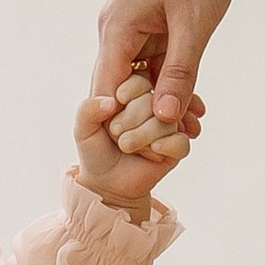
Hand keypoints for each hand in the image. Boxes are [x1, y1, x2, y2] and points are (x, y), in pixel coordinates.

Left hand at [76, 77, 190, 213]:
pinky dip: (165, 147)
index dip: (128, 93)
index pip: (139, 81)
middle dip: (131, 120)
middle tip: (117, 135)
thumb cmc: (96, 151)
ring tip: (127, 147)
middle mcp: (153, 107)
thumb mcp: (83, 129)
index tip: (114, 109)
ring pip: (167, 120)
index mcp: (132, 95)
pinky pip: (180, 141)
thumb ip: (88, 109)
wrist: (108, 183)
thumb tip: (111, 102)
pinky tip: (152, 152)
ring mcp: (167, 126)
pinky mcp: (177, 147)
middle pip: (153, 99)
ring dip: (143, 136)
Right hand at [93, 0, 235, 137]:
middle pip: (122, 89)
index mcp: (116, 28)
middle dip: (147, 118)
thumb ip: (179, 72)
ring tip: (194, 129)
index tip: (149, 154)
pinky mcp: (154, 20)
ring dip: (163, 102)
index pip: (107, 93)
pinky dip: (173, 81)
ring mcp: (135, 24)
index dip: (124, 125)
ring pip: (142, 77)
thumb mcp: (195, 24)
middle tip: (178, 147)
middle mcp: (117, 28)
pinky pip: (157, 62)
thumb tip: (164, 119)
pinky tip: (195, 104)